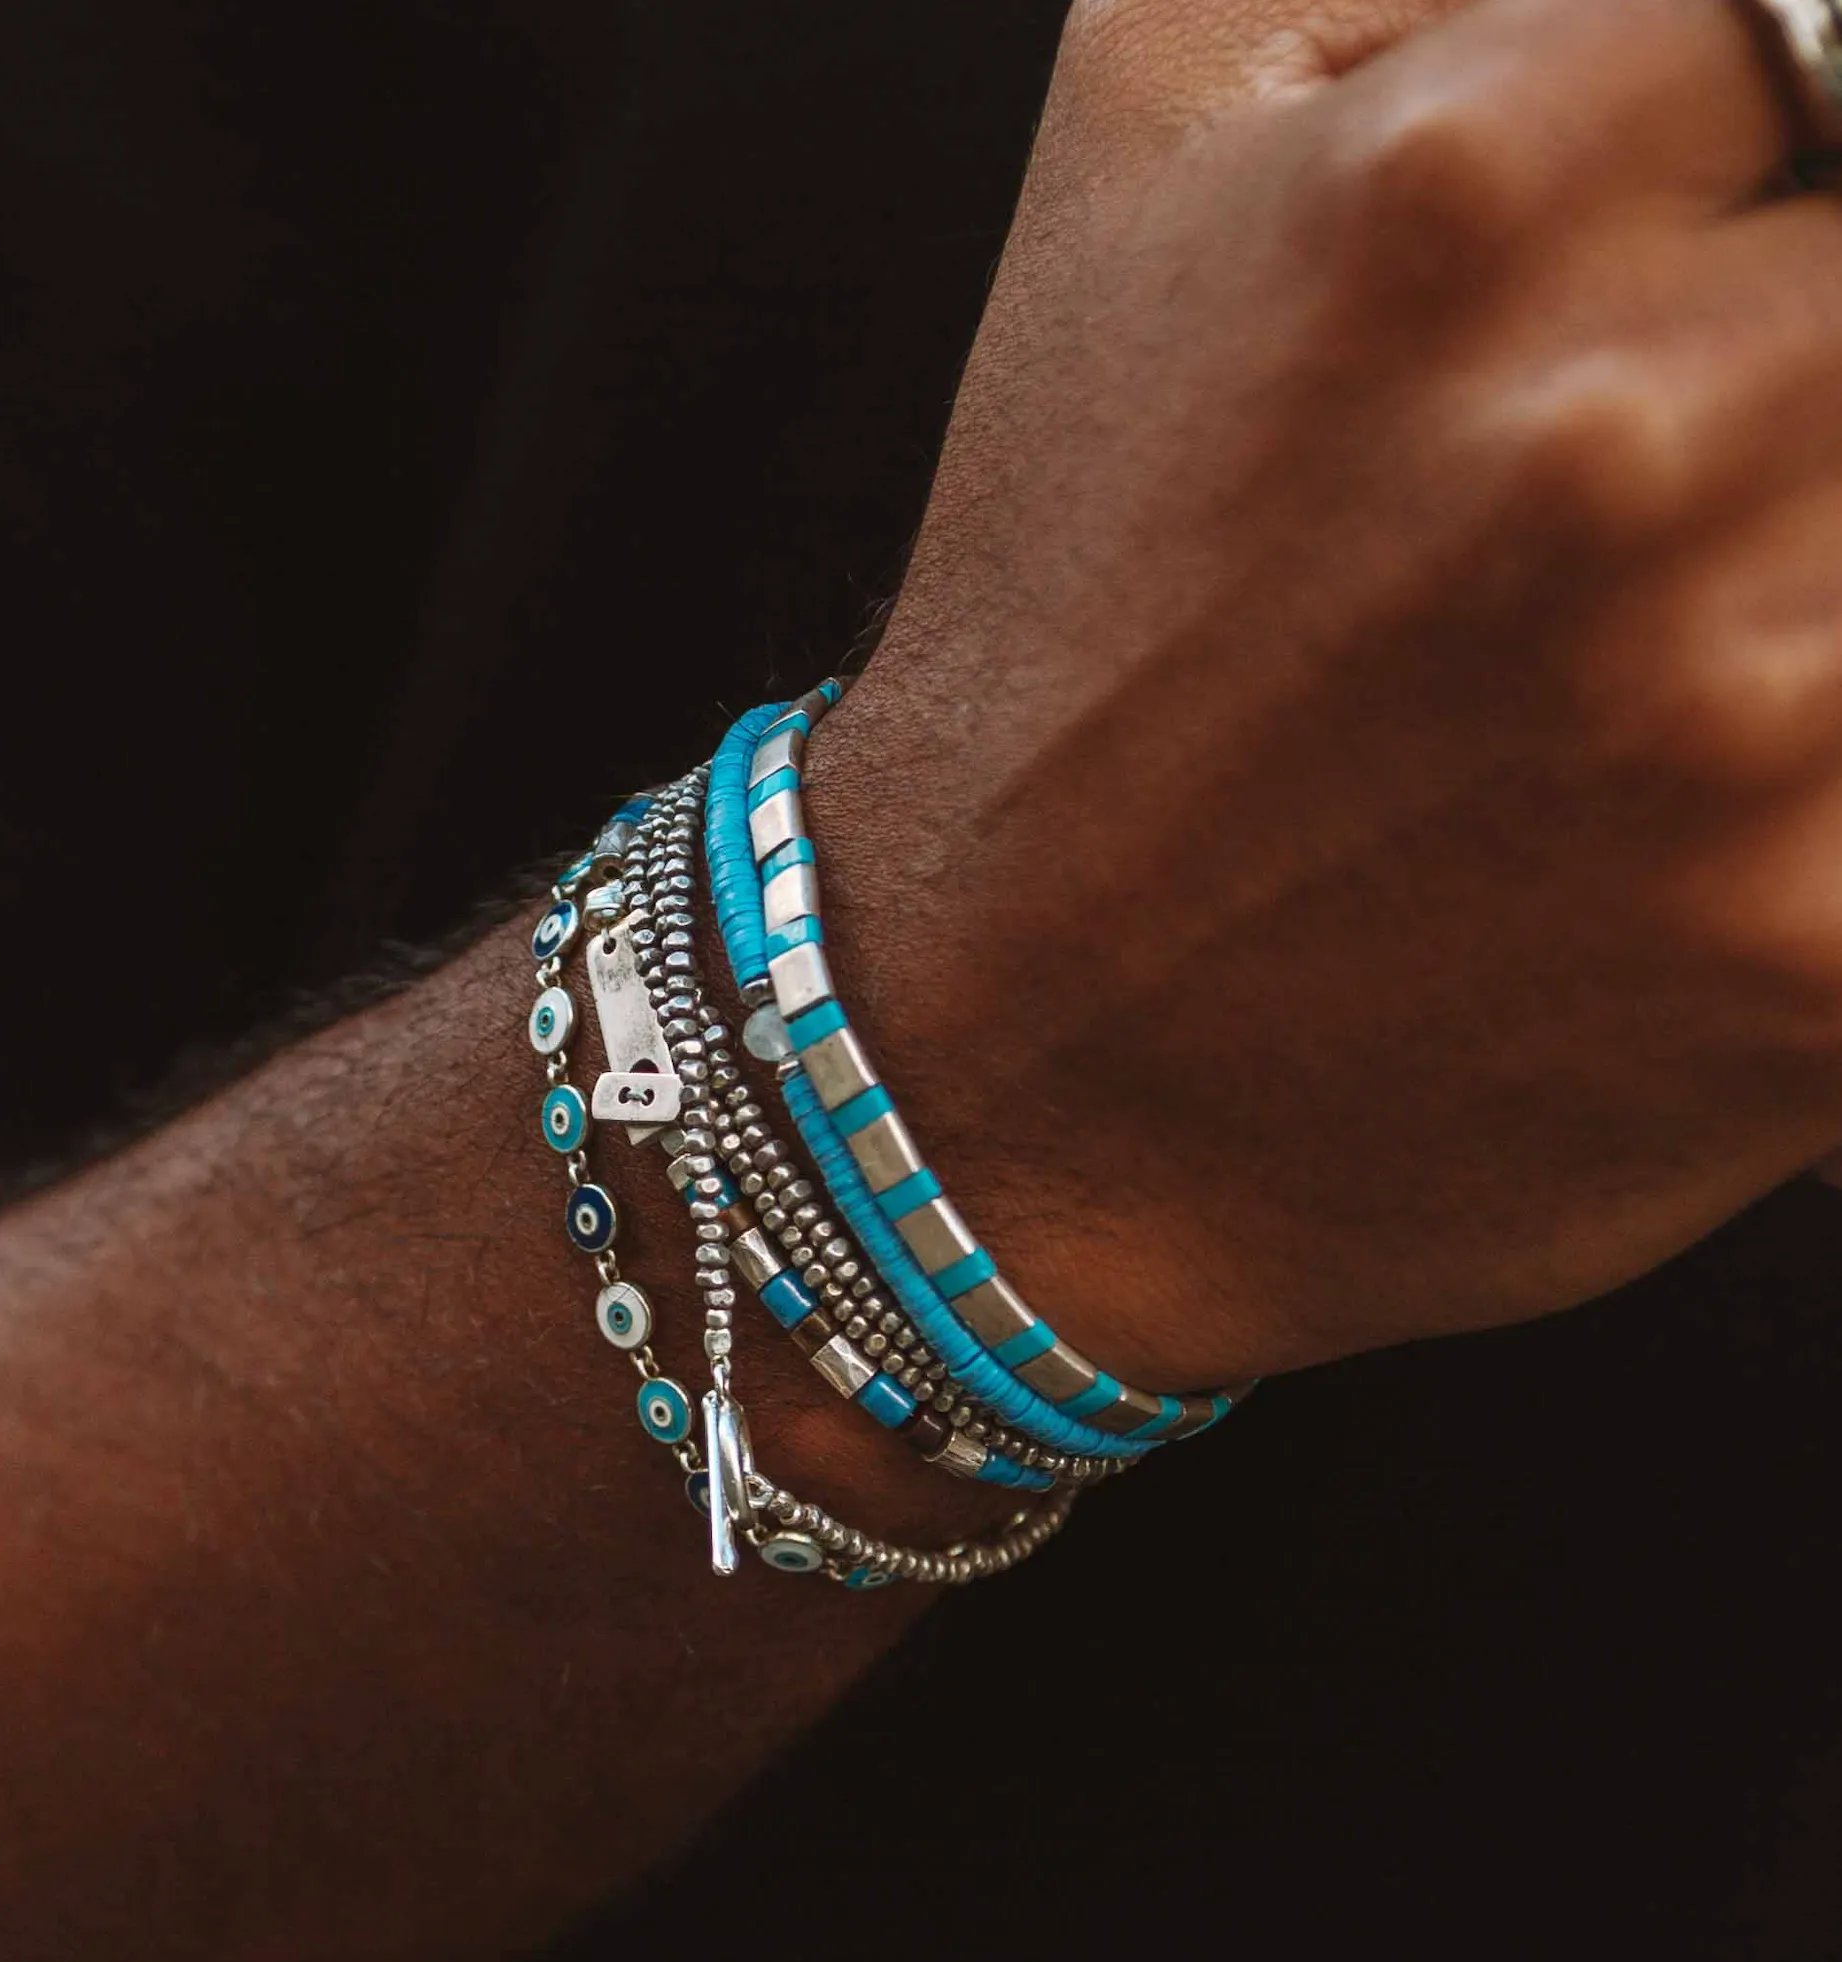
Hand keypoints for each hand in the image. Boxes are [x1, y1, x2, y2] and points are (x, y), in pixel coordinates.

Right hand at [814, 0, 1841, 1383]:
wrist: (1014, 1045)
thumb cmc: (1072, 617)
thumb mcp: (1139, 153)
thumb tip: (1718, 9)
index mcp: (1458, 193)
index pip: (1825, 52)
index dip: (1743, 195)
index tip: (1665, 308)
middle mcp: (1609, 444)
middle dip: (1780, 399)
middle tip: (1630, 518)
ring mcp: (1733, 719)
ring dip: (1809, 588)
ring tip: (1630, 673)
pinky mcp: (1812, 959)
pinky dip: (1832, 804)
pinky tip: (1695, 813)